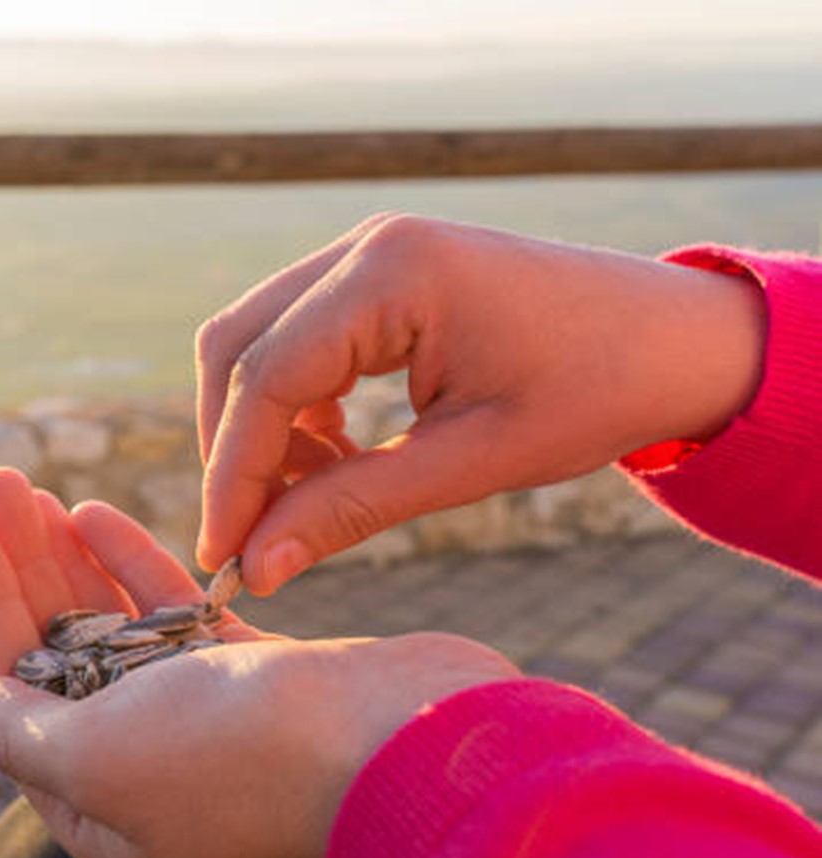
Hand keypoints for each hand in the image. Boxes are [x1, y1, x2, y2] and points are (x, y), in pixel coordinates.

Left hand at [0, 467, 519, 857]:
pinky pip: (174, 616)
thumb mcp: (100, 757)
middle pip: (60, 651)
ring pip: (115, 627)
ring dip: (72, 558)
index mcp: (96, 807)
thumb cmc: (242, 759)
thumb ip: (19, 730)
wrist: (402, 743)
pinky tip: (99, 515)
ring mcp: (203, 721)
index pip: (11, 691)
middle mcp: (144, 769)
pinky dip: (137, 567)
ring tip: (32, 490)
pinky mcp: (256, 677)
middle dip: (22, 565)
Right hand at [196, 214, 766, 592]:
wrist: (679, 339)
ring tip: (303, 501)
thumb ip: (352, 509)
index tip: (223, 556)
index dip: (234, 474)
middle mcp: (366, 244)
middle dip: (232, 449)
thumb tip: (255, 567)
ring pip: (258, 340)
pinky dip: (295, 404)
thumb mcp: (472, 462)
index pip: (267, 377)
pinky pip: (299, 336)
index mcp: (394, 271)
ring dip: (260, 426)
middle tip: (246, 540)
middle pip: (238, 346)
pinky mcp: (380, 274)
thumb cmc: (596, 391)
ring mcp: (370, 251)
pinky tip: (333, 456)